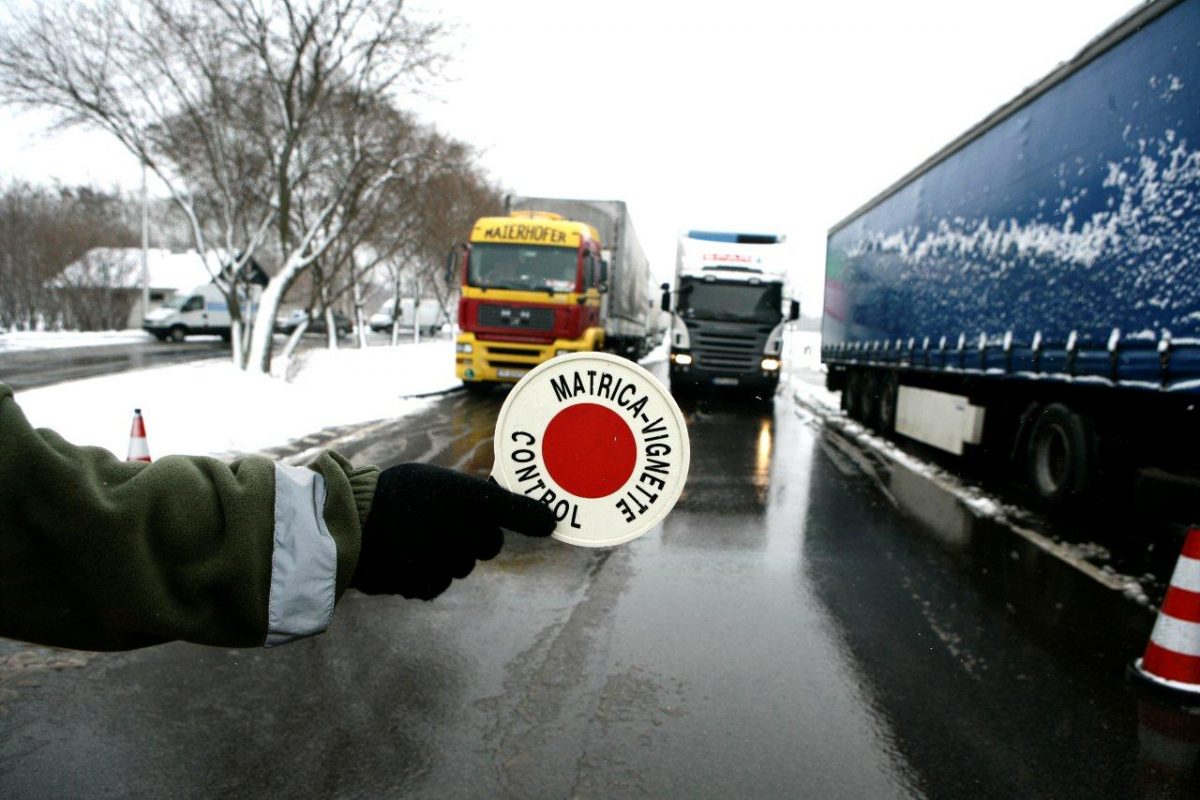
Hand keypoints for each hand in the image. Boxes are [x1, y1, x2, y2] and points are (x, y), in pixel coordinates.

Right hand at [352, 463, 555, 599]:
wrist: (341, 525)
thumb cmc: (390, 497)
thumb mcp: (430, 482)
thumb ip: (468, 497)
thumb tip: (506, 513)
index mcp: (455, 493)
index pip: (505, 505)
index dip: (531, 515)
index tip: (551, 522)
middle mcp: (453, 525)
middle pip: (489, 544)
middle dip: (474, 539)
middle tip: (444, 524)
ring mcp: (438, 557)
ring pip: (462, 566)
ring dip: (447, 558)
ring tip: (415, 539)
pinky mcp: (422, 582)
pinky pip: (438, 584)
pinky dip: (426, 575)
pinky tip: (405, 558)